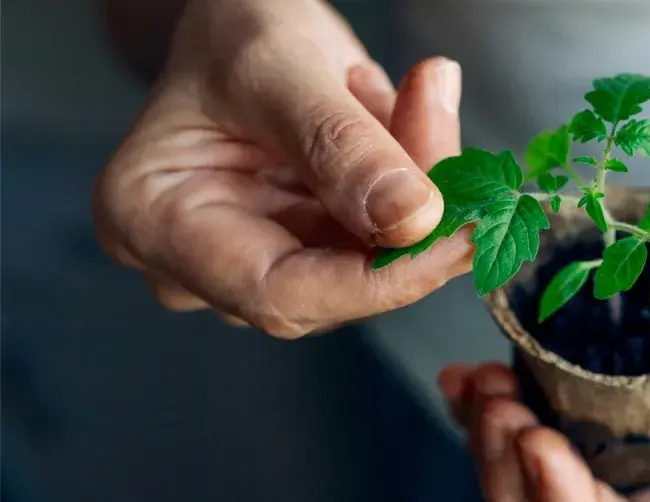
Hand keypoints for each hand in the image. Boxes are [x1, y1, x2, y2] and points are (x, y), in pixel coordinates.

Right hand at [93, 0, 470, 336]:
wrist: (244, 27)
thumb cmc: (231, 35)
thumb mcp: (278, 67)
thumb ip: (339, 144)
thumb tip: (412, 220)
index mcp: (156, 222)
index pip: (275, 292)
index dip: (374, 280)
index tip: (453, 237)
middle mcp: (202, 262)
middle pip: (332, 285)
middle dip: (410, 220)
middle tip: (448, 133)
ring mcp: (259, 259)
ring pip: (372, 262)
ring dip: (421, 188)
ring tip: (418, 95)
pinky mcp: (311, 247)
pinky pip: (385, 238)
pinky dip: (420, 181)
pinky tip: (414, 111)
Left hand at [438, 198, 649, 500]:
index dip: (569, 500)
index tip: (539, 442)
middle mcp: (649, 473)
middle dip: (514, 473)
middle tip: (498, 410)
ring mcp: (610, 430)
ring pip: (528, 465)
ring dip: (489, 439)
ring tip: (483, 386)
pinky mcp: (583, 385)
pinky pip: (522, 409)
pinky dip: (480, 404)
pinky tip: (462, 378)